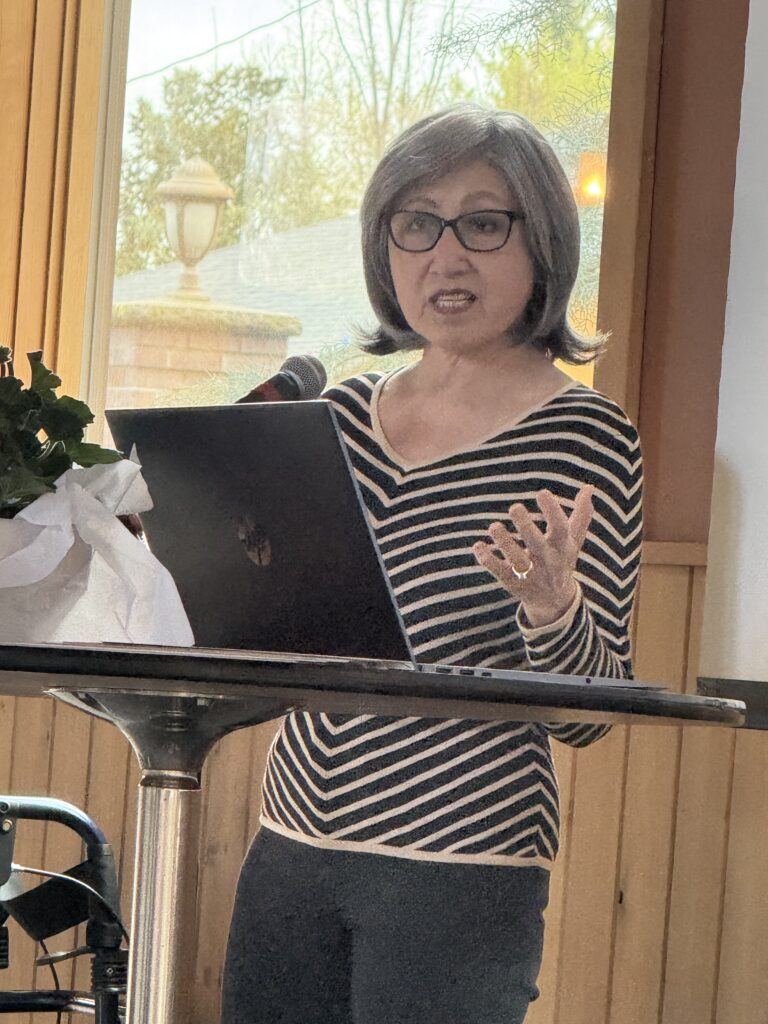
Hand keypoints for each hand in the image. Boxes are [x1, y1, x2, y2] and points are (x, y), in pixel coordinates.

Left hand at [472, 485, 594, 627]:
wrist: (555, 602)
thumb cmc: (562, 560)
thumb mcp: (573, 541)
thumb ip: (581, 515)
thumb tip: (589, 487)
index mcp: (563, 547)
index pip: (561, 528)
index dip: (553, 511)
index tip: (542, 493)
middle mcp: (548, 561)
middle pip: (537, 544)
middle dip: (526, 526)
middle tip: (514, 507)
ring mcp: (530, 574)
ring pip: (517, 560)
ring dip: (505, 543)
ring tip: (494, 527)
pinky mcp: (513, 583)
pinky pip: (499, 572)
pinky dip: (488, 560)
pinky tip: (479, 546)